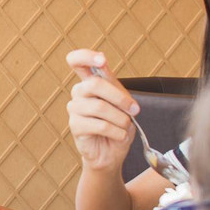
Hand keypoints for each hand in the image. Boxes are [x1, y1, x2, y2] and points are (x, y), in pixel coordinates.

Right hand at [66, 49, 139, 171]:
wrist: (113, 153)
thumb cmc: (117, 125)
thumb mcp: (122, 102)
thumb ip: (113, 84)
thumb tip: (103, 64)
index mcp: (90, 82)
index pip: (77, 61)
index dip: (86, 56)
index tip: (101, 60)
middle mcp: (79, 93)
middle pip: (94, 84)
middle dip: (119, 97)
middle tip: (134, 110)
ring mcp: (74, 109)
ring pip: (99, 107)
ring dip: (120, 118)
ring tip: (125, 127)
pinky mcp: (75, 127)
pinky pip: (99, 125)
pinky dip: (115, 131)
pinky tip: (119, 136)